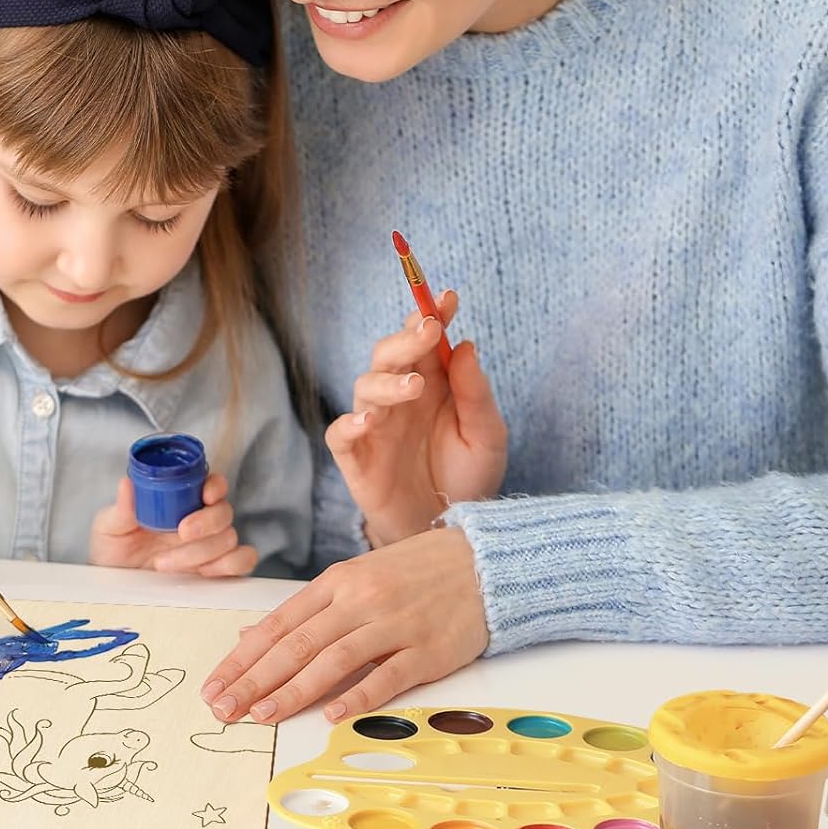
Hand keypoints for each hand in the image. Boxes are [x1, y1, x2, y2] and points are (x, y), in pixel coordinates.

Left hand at [90, 473, 257, 576]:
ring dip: (202, 551)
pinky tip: (205, 573)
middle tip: (180, 532)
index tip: (205, 495)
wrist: (116, 587)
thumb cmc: (114, 551)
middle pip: (224, 512)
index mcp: (182, 501)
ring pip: (229, 538)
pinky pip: (243, 561)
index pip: (212, 484)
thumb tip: (127, 483)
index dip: (215, 486)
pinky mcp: (218, 570)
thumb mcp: (109, 528)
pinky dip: (232, 564)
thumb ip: (121, 508)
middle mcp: (202, 520)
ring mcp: (212, 546)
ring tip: (164, 564)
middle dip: (206, 522)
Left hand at [200, 526, 488, 724]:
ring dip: (294, 691)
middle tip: (223, 709)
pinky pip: (386, 674)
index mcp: (338, 582)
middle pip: (298, 644)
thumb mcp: (354, 578)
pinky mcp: (426, 650)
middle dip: (255, 680)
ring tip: (261, 716)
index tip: (214, 685)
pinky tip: (331, 714)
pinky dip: (357, 695)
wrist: (481, 562)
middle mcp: (360, 600)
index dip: (243, 657)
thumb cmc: (411, 573)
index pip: (279, 624)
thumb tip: (250, 635)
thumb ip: (306, 610)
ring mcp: (394, 624)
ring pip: (333, 660)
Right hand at [329, 290, 507, 546]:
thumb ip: (476, 394)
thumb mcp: (486, 437)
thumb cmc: (467, 478)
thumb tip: (466, 346)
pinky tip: (370, 421)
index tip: (447, 298)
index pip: (426, 339)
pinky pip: (341, 433)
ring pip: (366, 385)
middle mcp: (399, 396)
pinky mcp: (356, 458)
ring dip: (388, 380)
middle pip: (390, 353)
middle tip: (430, 328)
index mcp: (432, 382)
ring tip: (414, 385)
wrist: (448, 530)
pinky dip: (350, 423)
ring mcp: (374, 425)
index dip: (432, 314)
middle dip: (407, 337)